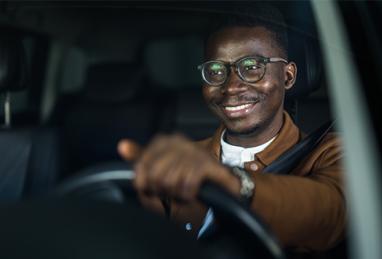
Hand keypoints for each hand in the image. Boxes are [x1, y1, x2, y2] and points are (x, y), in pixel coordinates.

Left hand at [118, 134, 239, 202]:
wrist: (214, 198)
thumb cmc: (183, 184)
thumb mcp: (157, 174)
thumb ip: (139, 160)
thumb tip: (122, 145)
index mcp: (165, 141)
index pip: (143, 160)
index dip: (142, 180)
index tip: (147, 188)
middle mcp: (180, 142)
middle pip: (155, 173)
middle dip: (161, 189)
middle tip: (169, 192)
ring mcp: (196, 152)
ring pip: (171, 179)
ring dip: (175, 193)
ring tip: (181, 192)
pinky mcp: (209, 164)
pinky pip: (188, 182)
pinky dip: (187, 194)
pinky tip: (191, 193)